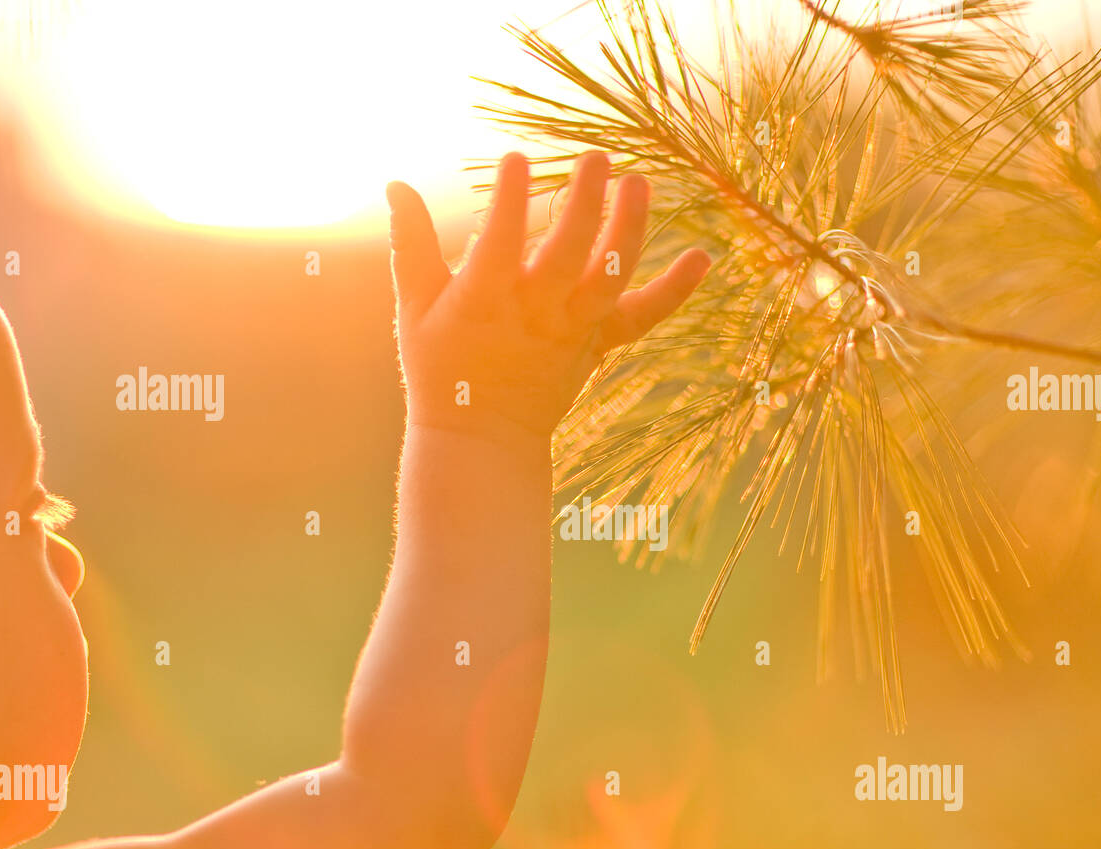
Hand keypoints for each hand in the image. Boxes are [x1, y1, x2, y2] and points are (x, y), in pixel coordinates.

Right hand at [386, 151, 710, 441]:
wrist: (482, 439)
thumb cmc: (442, 368)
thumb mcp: (414, 309)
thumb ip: (410, 245)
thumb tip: (396, 184)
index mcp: (484, 302)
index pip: (499, 244)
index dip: (508, 202)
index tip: (516, 160)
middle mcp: (534, 315)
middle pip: (567, 254)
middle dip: (583, 202)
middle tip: (596, 157)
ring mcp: (572, 330)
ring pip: (609, 276)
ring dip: (628, 229)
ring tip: (638, 183)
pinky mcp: (598, 344)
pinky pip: (643, 317)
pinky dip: (675, 290)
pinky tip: (704, 256)